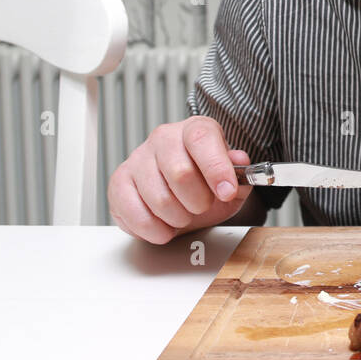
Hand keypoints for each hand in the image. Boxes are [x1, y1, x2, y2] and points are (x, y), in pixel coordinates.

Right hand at [108, 115, 253, 243]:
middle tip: (202, 206)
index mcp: (194, 130)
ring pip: (159, 198)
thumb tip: (239, 160)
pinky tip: (164, 226)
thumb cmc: (206, 184)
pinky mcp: (119, 183)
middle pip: (180, 173)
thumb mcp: (233, 181)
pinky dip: (155, 229)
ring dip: (178, 218)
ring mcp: (138, 159)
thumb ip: (241, 173)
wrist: (182, 197)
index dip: (216, 168)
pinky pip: (134, 213)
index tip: (227, 192)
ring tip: (183, 215)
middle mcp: (163, 139)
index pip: (201, 138)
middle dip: (198, 201)